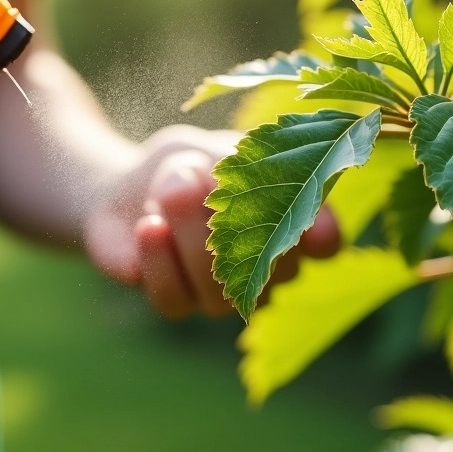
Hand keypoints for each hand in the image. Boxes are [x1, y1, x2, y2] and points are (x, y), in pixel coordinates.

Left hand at [84, 124, 339, 318]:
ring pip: (222, 297)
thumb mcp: (210, 150)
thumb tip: (254, 190)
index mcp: (286, 227)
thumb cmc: (186, 164)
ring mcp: (219, 294)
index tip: (306, 218)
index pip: (326, 243)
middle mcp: (262, 270)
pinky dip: (159, 261)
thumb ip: (238, 167)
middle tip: (192, 175)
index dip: (323, 234)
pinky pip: (173, 301)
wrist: (126, 184)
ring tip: (168, 189)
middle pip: (271, 271)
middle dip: (235, 220)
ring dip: (191, 238)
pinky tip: (148, 225)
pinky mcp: (172, 299)